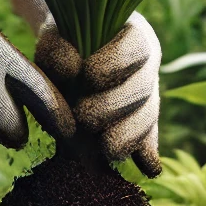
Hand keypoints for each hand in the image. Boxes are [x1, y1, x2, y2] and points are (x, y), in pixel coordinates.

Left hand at [27, 0, 162, 177]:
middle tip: (85, 119)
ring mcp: (147, 98)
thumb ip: (57, 49)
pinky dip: (147, 155)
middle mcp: (146, 68)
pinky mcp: (141, 126)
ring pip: (148, 117)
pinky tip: (147, 168)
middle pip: (143, 89)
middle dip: (115, 107)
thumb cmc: (63, 44)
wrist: (68, 59)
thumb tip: (71, 70)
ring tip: (107, 150)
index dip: (116, 63)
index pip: (137, 47)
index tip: (88, 76)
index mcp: (133, 36)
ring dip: (129, 136)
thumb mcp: (55, 37)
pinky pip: (150, 141)